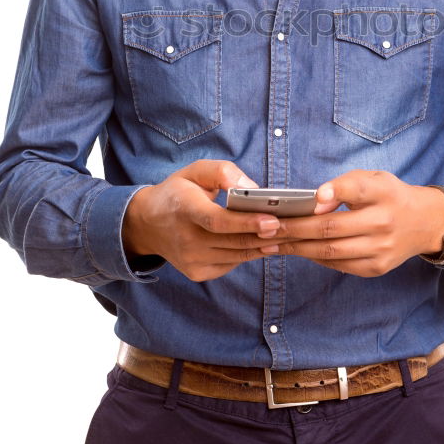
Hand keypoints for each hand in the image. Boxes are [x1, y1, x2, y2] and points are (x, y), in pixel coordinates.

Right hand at [122, 160, 282, 281]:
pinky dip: (251, 253)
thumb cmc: (178, 192)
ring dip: (265, 246)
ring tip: (290, 235)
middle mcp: (186, 239)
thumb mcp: (194, 171)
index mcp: (184, 209)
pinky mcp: (197, 272)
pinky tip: (267, 243)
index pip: (217, 221)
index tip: (273, 220)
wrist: (147, 224)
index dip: (247, 222)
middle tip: (296, 227)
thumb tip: (251, 188)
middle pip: (233, 241)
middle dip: (268, 235)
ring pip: (237, 255)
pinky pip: (232, 263)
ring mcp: (191, 260)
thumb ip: (222, 171)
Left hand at [259, 170, 443, 276]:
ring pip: (331, 252)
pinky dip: (315, 257)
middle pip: (332, 229)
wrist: (424, 223)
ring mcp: (381, 250)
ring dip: (297, 248)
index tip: (313, 197)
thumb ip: (345, 185)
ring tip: (272, 242)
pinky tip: (297, 250)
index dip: (334, 191)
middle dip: (295, 229)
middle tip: (268, 227)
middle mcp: (384, 224)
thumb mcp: (374, 178)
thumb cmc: (389, 196)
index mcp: (383, 194)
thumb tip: (316, 200)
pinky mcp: (376, 268)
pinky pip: (338, 265)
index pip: (358, 189)